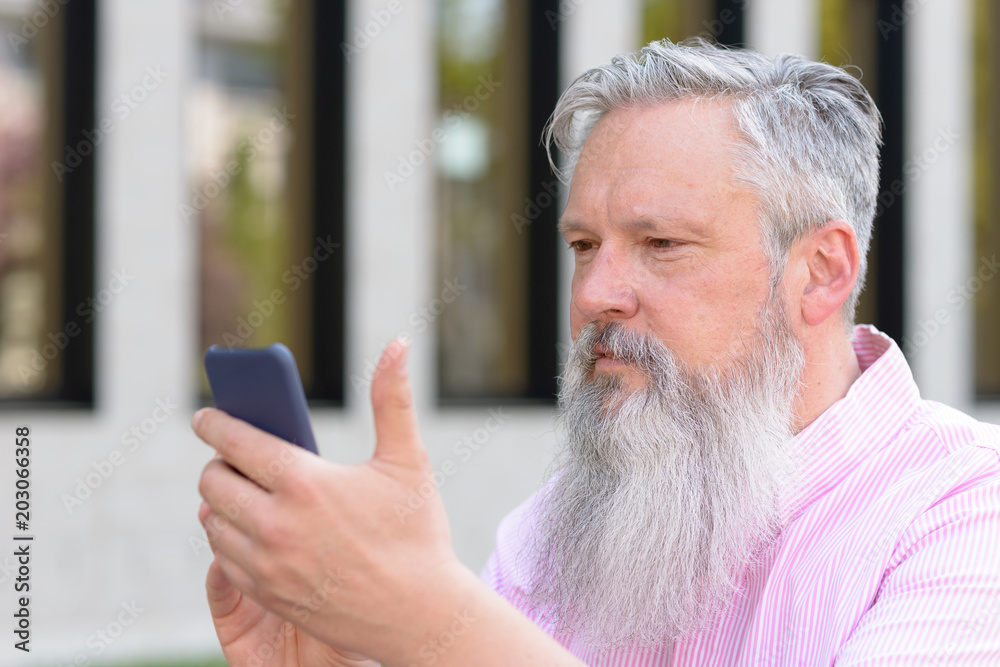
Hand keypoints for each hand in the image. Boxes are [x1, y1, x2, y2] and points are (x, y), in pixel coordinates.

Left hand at [195, 339, 467, 662]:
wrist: (421, 615)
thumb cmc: (418, 532)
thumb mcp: (407, 460)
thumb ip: (392, 398)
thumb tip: (398, 344)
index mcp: (304, 481)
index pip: (235, 441)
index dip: (214, 423)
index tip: (205, 415)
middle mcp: (276, 523)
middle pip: (213, 480)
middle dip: (218, 463)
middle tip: (231, 457)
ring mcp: (268, 564)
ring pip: (212, 521)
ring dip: (218, 502)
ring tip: (238, 491)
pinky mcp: (267, 595)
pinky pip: (223, 559)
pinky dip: (227, 539)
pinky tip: (248, 530)